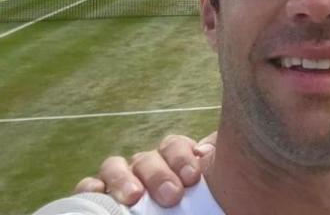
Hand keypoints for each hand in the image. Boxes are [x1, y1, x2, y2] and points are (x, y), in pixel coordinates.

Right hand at [74, 132, 216, 206]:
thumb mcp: (215, 180)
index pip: (174, 145)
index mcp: (174, 158)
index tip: (193, 177)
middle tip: (172, 196)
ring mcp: (122, 177)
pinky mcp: (100, 194)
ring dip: (123, 179)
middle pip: (147, 158)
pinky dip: (89, 187)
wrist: (196, 207)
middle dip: (159, 175)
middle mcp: (147, 165)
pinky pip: (89, 185)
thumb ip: (217, 162)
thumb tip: (209, 151)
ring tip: (133, 197)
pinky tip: (95, 193)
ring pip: (115, 166)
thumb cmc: (202, 198)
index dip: (182, 157)